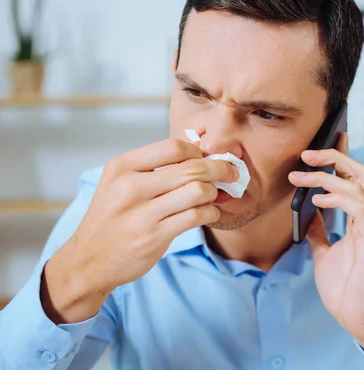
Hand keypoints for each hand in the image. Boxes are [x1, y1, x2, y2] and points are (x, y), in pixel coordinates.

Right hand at [42, 138, 238, 323]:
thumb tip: (201, 155)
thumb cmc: (112, 218)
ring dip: (214, 193)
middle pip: (192, 167)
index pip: (174, 146)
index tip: (207, 159)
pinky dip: (210, 212)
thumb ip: (154, 168)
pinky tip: (209, 214)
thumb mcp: (120, 183)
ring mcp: (142, 213)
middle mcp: (130, 186)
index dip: (199, 151)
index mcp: (122, 166)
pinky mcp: (154, 236)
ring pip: (198, 191)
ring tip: (213, 197)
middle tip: (230, 173)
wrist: (88, 260)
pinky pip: (196, 216)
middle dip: (219, 169)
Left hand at [288, 134, 363, 364]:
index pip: (354, 178)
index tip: (319, 144)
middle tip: (306, 153)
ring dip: (327, 177)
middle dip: (334, 157)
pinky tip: (317, 201)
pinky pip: (359, 208)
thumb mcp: (325, 252)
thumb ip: (320, 230)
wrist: (360, 318)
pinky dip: (337, 199)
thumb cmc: (347, 288)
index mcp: (361, 219)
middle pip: (359, 172)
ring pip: (358, 185)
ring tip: (300, 176)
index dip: (340, 157)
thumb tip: (308, 212)